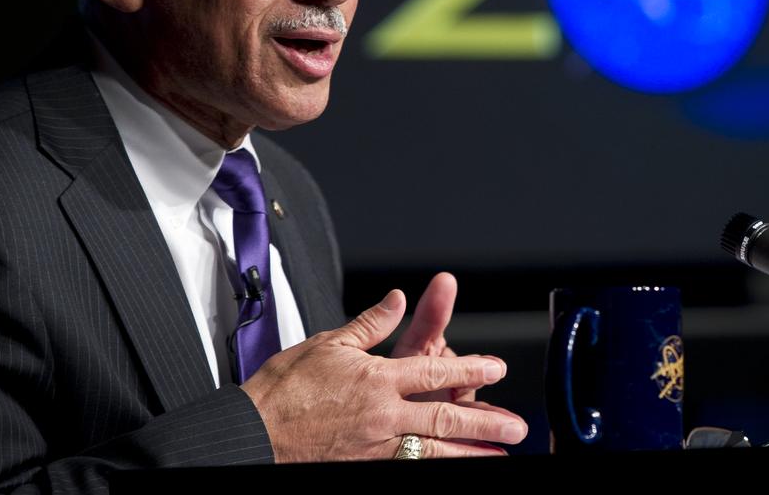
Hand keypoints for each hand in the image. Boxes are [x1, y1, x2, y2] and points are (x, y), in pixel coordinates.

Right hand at [242, 288, 527, 461]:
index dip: (470, 368)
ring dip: (469, 453)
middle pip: (445, 418)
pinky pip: (406, 467)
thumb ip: (370, 324)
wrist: (252, 434)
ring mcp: (374, 447)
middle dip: (485, 422)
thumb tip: (397, 301)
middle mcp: (382, 415)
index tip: (496, 368)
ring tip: (498, 456)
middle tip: (516, 426)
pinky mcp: (362, 468)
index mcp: (377, 379)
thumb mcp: (328, 343)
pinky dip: (429, 466)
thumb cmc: (283, 390)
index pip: (435, 370)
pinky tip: (447, 466)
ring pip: (433, 451)